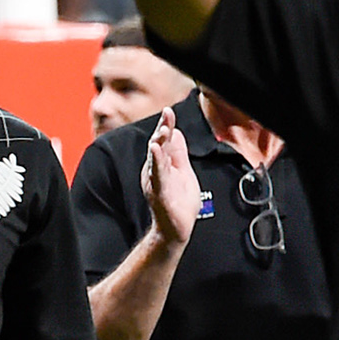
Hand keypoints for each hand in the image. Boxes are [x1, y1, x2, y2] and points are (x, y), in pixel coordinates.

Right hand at [140, 108, 199, 246]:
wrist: (177, 229)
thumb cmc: (179, 202)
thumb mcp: (183, 171)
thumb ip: (179, 153)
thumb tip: (176, 132)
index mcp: (161, 164)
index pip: (163, 141)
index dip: (166, 125)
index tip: (168, 111)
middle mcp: (155, 171)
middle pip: (157, 145)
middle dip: (162, 129)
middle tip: (167, 114)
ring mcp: (156, 182)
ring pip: (156, 159)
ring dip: (159, 144)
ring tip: (163, 130)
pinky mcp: (159, 193)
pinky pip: (157, 176)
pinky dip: (157, 163)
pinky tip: (156, 151)